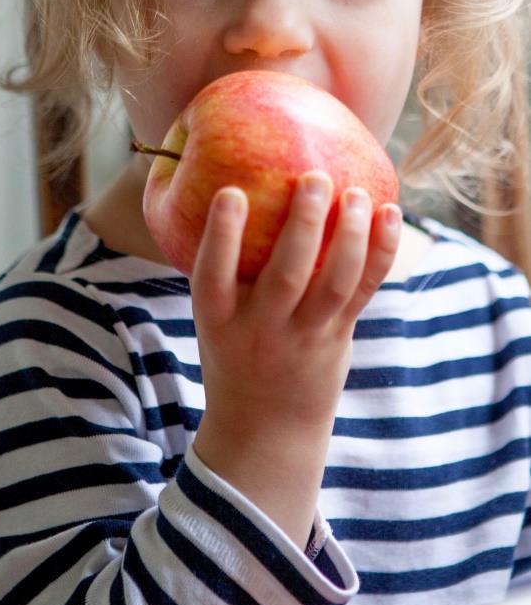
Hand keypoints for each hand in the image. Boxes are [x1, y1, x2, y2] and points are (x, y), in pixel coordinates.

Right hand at [190, 173, 401, 438]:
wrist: (268, 429)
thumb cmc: (235, 348)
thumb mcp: (214, 317)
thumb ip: (224, 266)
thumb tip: (233, 181)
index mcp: (218, 320)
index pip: (213, 276)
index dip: (222, 236)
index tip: (231, 192)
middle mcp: (261, 330)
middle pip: (285, 276)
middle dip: (302, 224)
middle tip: (314, 176)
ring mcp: (304, 336)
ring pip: (333, 283)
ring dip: (349, 234)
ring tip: (355, 191)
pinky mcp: (339, 336)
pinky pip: (363, 291)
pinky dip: (381, 251)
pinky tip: (390, 213)